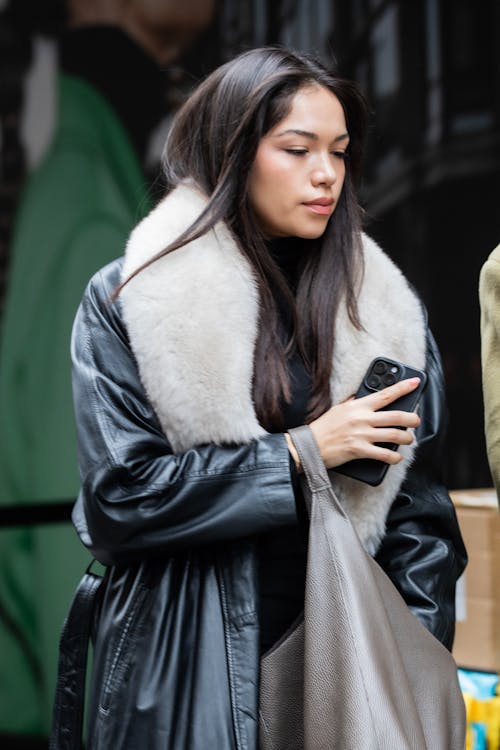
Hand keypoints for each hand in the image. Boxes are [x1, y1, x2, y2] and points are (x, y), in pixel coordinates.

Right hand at [286, 377, 420, 471]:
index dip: (403, 388)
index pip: (385, 394)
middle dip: (412, 419)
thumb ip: (355, 402)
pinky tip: (396, 457)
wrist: (309, 445)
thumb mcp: (339, 408)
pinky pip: (384, 454)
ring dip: (407, 439)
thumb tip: (366, 395)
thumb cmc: (324, 428)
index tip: (415, 383)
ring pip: (395, 435)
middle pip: (397, 416)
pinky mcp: (359, 450)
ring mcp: (362, 435)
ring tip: (408, 440)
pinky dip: (394, 457)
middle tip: (416, 421)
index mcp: (358, 406)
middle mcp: (362, 419)